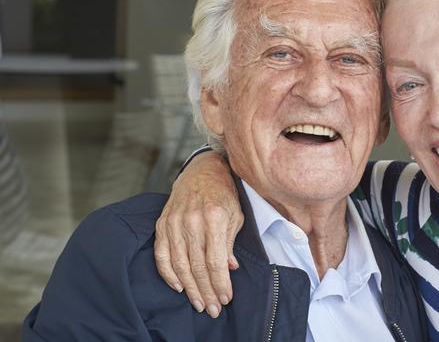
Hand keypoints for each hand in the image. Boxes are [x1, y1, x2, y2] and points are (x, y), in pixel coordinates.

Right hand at [154, 151, 242, 317]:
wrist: (203, 171)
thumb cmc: (224, 194)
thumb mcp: (235, 216)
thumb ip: (230, 243)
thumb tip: (229, 269)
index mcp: (214, 218)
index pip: (215, 260)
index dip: (220, 283)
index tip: (226, 298)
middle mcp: (192, 221)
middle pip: (197, 266)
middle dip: (206, 291)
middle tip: (212, 309)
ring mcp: (174, 222)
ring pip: (179, 264)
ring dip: (189, 288)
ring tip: (199, 303)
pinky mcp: (162, 223)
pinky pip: (161, 254)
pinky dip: (168, 273)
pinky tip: (178, 287)